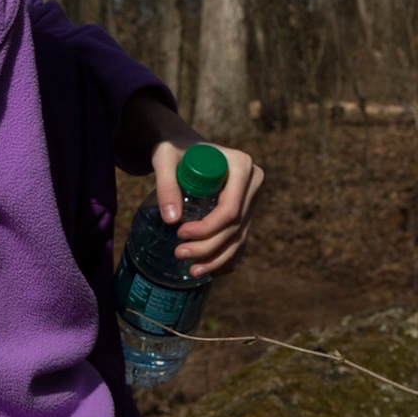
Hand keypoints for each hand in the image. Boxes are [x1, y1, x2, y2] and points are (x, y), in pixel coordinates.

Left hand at [118, 94, 263, 277]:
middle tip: (179, 254)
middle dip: (209, 247)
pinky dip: (228, 258)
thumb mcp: (164, 159)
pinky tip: (210, 270)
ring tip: (192, 271)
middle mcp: (253, 182)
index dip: (207, 228)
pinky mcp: (246, 210)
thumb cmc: (173, 148)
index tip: (179, 233)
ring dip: (218, 259)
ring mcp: (252, 198)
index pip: (230, 209)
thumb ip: (166, 184)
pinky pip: (241, 240)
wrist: (182, 145)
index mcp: (241, 165)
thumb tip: (171, 221)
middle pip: (236, 226)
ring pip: (240, 237)